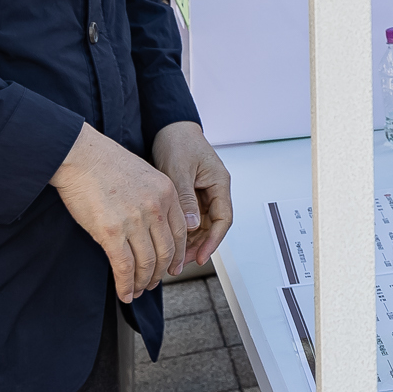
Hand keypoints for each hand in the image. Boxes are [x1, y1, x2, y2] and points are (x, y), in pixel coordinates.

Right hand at [49, 122, 188, 300]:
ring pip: (147, 263)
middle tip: (154, 283)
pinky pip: (124, 267)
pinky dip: (126, 284)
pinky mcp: (111, 232)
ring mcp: (134, 221)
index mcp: (167, 193)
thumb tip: (154, 226)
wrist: (80, 155)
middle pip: (167, 251)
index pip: (181, 233)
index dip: (177, 255)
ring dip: (144, 282)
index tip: (173, 266)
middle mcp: (155, 208)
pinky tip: (125, 293)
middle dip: (161, 273)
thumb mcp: (144, 175)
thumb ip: (155, 198)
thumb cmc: (105, 163)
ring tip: (138, 290)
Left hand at [152, 120, 233, 266]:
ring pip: (200, 226)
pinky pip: (190, 218)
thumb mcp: (180, 170)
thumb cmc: (178, 142)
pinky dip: (182, 231)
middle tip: (181, 263)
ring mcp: (203, 194)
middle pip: (212, 226)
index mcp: (219, 182)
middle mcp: (214, 190)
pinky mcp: (191, 195)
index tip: (201, 256)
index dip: (214, 241)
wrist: (169, 128)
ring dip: (189, 241)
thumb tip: (192, 225)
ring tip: (173, 257)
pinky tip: (170, 241)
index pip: (223, 218)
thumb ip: (187, 198)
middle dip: (198, 246)